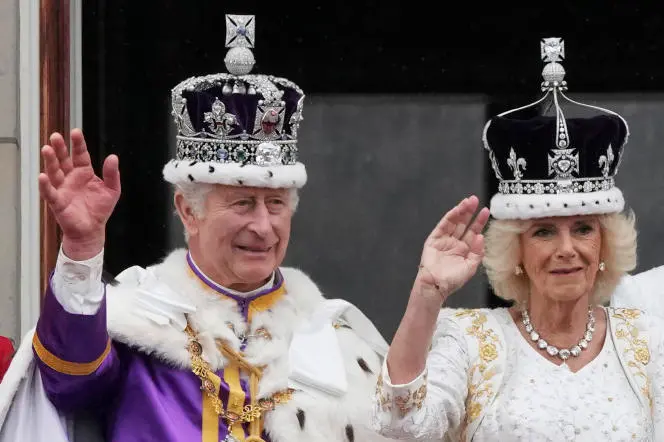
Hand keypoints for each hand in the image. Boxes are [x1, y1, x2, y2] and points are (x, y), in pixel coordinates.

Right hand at [38, 129, 120, 259]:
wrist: (92, 230)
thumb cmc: (100, 209)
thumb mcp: (112, 190)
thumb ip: (112, 174)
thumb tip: (113, 157)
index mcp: (84, 173)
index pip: (80, 155)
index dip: (78, 144)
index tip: (76, 132)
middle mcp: (71, 178)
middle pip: (64, 160)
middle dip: (60, 148)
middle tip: (55, 136)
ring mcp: (63, 189)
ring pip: (54, 172)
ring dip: (50, 161)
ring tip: (47, 149)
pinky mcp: (58, 202)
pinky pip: (50, 192)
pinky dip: (45, 185)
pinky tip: (43, 176)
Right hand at [415, 195, 489, 300]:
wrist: (436, 286)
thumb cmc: (453, 280)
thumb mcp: (470, 267)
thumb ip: (477, 253)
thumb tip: (481, 237)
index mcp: (464, 249)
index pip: (473, 232)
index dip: (479, 221)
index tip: (486, 211)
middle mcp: (455, 242)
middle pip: (464, 224)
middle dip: (470, 212)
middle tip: (476, 200)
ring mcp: (444, 240)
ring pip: (454, 222)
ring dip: (461, 211)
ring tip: (468, 201)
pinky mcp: (434, 239)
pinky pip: (443, 226)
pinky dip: (450, 217)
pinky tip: (456, 210)